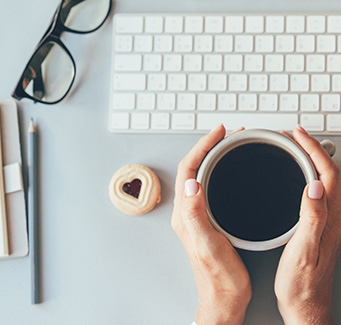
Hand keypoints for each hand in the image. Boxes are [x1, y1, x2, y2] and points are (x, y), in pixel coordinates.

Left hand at [172, 125, 251, 324]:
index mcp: (185, 214)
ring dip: (211, 157)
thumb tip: (191, 184)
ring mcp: (196, 215)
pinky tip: (227, 170)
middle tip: (225, 134)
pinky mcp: (206, 219)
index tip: (219, 133)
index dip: (202, 147)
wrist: (223, 297)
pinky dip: (216, 171)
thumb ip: (196, 214)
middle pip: (192, 169)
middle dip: (207, 147)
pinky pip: (207, 186)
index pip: (189, 170)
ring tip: (227, 145)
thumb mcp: (207, 244)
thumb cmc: (218, 276)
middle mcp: (187, 211)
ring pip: (199, 175)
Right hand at [275, 126, 340, 323]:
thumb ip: (312, 218)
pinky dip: (306, 175)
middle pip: (329, 172)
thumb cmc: (302, 282)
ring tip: (294, 149)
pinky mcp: (319, 226)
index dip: (312, 150)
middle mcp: (333, 217)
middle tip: (294, 136)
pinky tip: (295, 176)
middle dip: (311, 149)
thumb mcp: (304, 251)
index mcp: (331, 219)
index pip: (327, 174)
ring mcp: (328, 221)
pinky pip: (316, 192)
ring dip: (310, 160)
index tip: (297, 135)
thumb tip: (315, 186)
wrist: (305, 304)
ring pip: (323, 180)